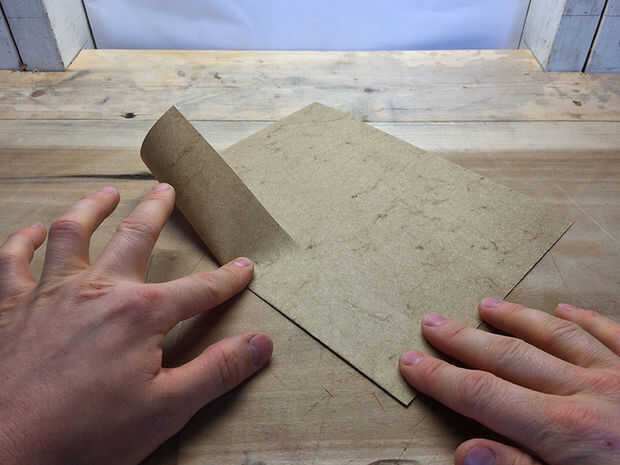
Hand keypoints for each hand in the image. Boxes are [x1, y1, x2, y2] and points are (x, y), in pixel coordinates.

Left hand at [0, 184, 272, 464]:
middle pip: (134, 238)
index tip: (244, 266)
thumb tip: (262, 343)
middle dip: (155, 211)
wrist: (6, 453)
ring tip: (107, 194)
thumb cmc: (86, 435)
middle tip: (166, 190)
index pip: (198, 289)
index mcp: (139, 314)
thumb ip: (218, 370)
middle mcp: (97, 290)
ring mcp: (50, 294)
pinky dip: (22, 241)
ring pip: (72, 233)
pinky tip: (33, 231)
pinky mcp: (10, 307)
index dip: (226, 278)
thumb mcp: (168, 408)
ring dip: (92, 208)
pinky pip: (13, 261)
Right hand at [400, 299, 619, 464]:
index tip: (412, 363)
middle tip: (433, 323)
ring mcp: (619, 376)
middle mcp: (589, 392)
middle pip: (510, 358)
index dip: (441, 378)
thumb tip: (467, 453)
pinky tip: (565, 309)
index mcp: (565, 431)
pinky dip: (586, 320)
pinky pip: (611, 334)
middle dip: (464, 341)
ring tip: (487, 305)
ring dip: (517, 319)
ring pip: (557, 336)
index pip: (483, 395)